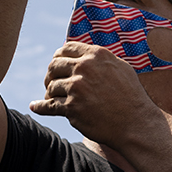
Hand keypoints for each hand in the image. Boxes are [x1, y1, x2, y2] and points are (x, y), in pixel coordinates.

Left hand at [31, 41, 159, 146]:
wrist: (136, 123)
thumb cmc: (131, 96)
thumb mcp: (120, 68)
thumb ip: (99, 59)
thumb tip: (82, 54)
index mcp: (96, 55)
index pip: (65, 48)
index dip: (58, 57)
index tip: (57, 66)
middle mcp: (84, 68)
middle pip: (54, 66)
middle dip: (51, 75)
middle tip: (52, 83)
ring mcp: (77, 88)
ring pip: (51, 87)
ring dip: (51, 93)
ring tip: (55, 98)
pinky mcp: (72, 108)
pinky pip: (49, 106)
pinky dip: (40, 106)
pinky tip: (35, 106)